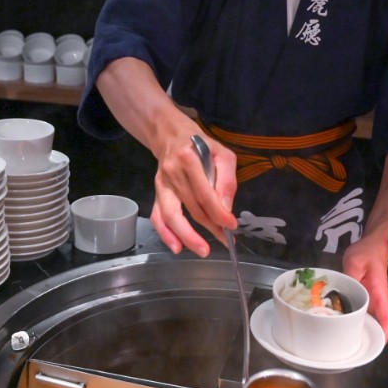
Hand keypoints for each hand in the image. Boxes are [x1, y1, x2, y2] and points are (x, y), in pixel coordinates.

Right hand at [149, 130, 238, 257]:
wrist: (172, 136)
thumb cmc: (201, 146)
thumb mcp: (222, 154)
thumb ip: (226, 179)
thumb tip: (226, 208)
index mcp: (188, 159)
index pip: (205, 193)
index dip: (218, 213)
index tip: (231, 226)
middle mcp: (172, 173)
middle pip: (191, 207)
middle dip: (210, 227)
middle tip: (226, 241)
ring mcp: (161, 185)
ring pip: (172, 216)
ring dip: (188, 236)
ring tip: (203, 250)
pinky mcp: (156, 193)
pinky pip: (158, 217)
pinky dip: (165, 234)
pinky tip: (177, 247)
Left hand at [343, 232, 387, 340]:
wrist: (373, 243)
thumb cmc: (367, 252)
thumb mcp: (354, 262)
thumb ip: (349, 278)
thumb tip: (340, 295)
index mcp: (380, 295)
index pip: (387, 319)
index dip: (383, 335)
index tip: (374, 346)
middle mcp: (378, 300)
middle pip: (377, 323)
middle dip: (367, 336)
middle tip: (348, 346)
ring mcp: (372, 298)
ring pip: (368, 318)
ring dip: (358, 327)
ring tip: (340, 337)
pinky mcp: (364, 294)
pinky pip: (360, 309)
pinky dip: (352, 316)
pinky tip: (338, 320)